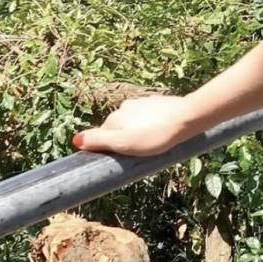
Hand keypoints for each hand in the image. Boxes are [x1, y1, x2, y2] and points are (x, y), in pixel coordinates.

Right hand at [71, 94, 197, 156]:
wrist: (187, 118)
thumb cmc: (155, 135)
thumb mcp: (124, 144)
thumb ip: (100, 141)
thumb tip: (75, 139)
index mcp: (115, 117)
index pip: (102, 136)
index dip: (109, 149)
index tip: (119, 158)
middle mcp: (125, 107)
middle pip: (118, 128)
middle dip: (124, 141)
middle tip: (137, 154)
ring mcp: (142, 103)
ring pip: (134, 122)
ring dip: (138, 133)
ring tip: (151, 145)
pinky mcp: (157, 103)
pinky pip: (148, 117)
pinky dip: (150, 126)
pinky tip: (160, 134)